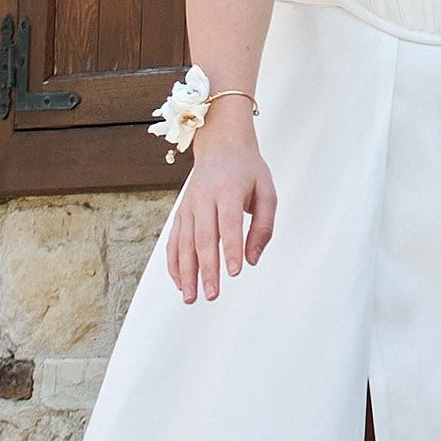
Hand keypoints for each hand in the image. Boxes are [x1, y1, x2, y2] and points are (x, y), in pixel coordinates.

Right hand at [166, 113, 276, 302]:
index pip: (229, 224)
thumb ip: (264, 227)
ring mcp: (188, 206)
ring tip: (190, 297)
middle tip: (212, 295)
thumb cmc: (247, 170)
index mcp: (227, 190)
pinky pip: (174, 241)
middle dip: (206, 270)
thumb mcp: (267, 192)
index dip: (232, 249)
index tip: (235, 272)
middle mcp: (203, 198)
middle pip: (203, 238)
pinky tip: (180, 282)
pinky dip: (174, 263)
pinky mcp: (180, 212)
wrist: (220, 143)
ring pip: (184, 243)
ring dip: (186, 272)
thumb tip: (253, 259)